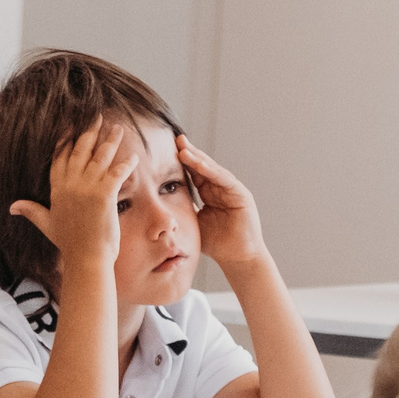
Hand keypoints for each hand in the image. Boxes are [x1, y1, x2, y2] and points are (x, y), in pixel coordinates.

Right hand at [9, 124, 137, 274]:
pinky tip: (133, 156)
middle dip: (89, 131)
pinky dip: (126, 163)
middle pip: (80, 150)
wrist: (86, 258)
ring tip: (117, 128)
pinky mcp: (104, 194)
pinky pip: (117, 172)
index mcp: (57, 188)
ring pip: (100, 156)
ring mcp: (87, 187)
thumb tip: (11, 206)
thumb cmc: (69, 244)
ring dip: (110, 140)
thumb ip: (31, 211)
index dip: (67, 139)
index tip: (72, 124)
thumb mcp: (46, 223)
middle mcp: (70, 184)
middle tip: (97, 117)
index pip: (60, 156)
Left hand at [178, 136, 267, 268]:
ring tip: (183, 149)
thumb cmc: (216, 244)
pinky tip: (200, 164)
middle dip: (189, 153)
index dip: (181, 163)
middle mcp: (220, 188)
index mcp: (209, 193)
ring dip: (198, 159)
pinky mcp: (241, 195)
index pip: (193, 174)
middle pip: (202, 167)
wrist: (237, 258)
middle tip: (176, 139)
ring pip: (212, 170)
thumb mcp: (193, 223)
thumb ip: (181, 212)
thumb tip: (157, 207)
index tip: (165, 150)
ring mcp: (231, 190)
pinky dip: (212, 171)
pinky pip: (224, 180)